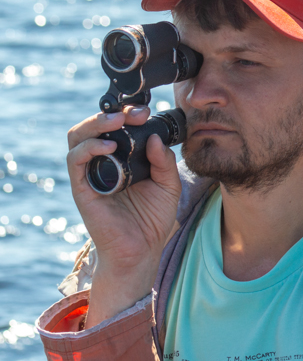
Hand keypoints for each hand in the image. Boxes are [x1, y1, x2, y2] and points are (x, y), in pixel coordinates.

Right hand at [66, 106, 182, 323]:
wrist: (143, 248)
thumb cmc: (153, 217)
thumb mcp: (168, 184)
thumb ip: (164, 161)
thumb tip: (154, 137)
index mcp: (122, 158)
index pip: (115, 128)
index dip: (127, 115)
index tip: (145, 112)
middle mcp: (103, 162)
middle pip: (92, 127)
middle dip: (111, 114)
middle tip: (132, 114)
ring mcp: (90, 174)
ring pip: (77, 138)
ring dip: (95, 124)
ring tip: (117, 122)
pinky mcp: (82, 188)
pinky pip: (75, 162)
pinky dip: (89, 149)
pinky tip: (109, 147)